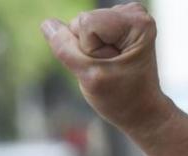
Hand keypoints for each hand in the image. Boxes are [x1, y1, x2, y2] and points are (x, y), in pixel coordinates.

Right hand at [41, 3, 172, 135]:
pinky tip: (107, 59)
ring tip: (109, 65)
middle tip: (109, 68)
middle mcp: (134, 14)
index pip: (86, 23)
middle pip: (81, 20)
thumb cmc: (122, 98)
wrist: (140, 109)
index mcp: (137, 23)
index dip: (89, 49)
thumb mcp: (90, 77)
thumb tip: (48, 25)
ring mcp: (124, 17)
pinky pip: (81, 29)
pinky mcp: (114, 23)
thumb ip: (65, 49)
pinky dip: (89, 47)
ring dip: (88, 50)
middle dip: (87, 49)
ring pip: (79, 25)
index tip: (110, 66)